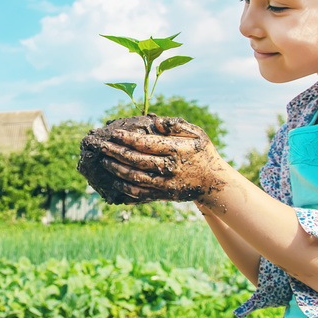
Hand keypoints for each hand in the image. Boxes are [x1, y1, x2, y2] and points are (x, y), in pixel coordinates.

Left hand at [100, 116, 227, 204]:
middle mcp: (169, 168)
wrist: (214, 183)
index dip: (127, 139)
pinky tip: (116, 181)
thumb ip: (176, 125)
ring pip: (135, 178)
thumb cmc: (203, 153)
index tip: (114, 134)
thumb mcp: (196, 134)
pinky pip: (141, 194)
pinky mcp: (164, 195)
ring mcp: (165, 184)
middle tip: (102, 147)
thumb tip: (155, 121)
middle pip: (136, 161)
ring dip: (117, 170)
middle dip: (116, 153)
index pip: (146, 144)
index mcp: (176, 150)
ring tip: (105, 162)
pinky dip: (126, 189)